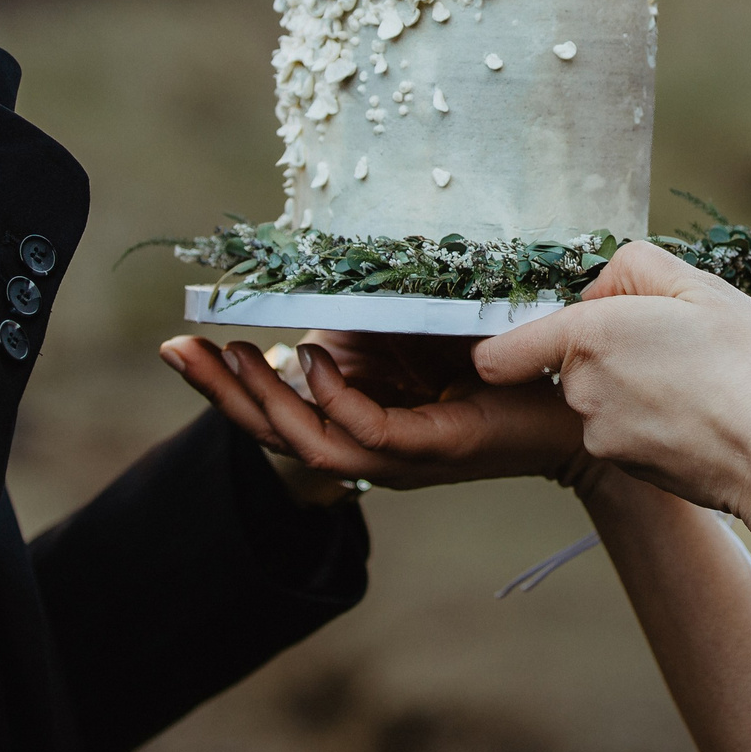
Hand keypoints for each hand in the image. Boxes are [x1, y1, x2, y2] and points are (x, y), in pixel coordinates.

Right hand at [159, 334, 586, 489]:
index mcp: (360, 424)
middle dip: (221, 392)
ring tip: (232, 353)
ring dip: (266, 400)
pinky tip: (314, 359)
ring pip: (310, 442)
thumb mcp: (414, 336)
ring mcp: (399, 454)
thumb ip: (366, 329)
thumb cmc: (499, 362)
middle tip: (176, 350)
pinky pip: (367, 431)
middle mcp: (370, 448)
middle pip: (275, 433)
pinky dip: (336, 398)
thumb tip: (316, 297)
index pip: (276, 414)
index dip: (224, 384)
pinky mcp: (433, 447)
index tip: (178, 343)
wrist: (574, 398)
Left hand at [472, 242, 750, 533]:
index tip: (561, 326)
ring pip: (599, 394)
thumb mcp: (704, 288)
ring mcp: (601, 436)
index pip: (502, 351)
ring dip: (634, 382)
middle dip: (610, 346)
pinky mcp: (626, 468)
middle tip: (675, 341)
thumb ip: (638, 268)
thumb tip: (601, 286)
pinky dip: (650, 418)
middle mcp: (581, 391)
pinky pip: (622, 428)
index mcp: (591, 336)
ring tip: (697, 380)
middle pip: (568, 360)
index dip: (520, 336)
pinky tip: (698, 412)